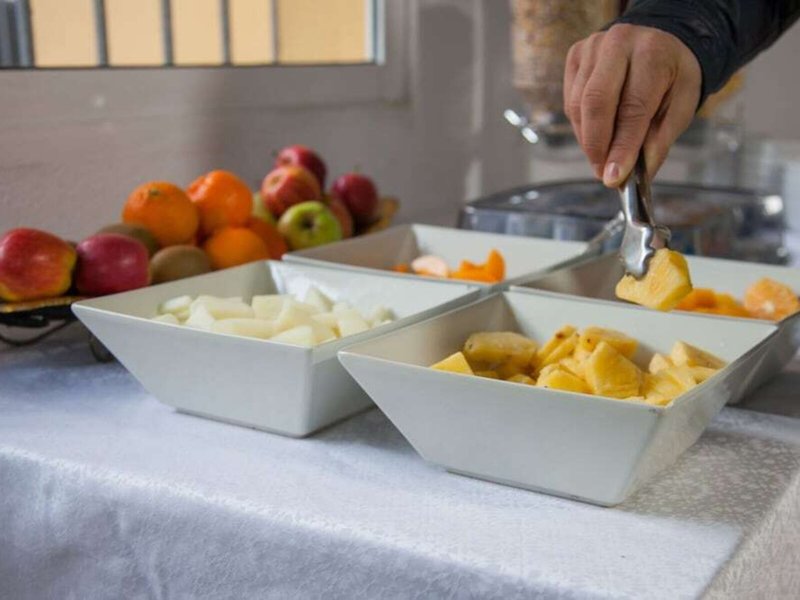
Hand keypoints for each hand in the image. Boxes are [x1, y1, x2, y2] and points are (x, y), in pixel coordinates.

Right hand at [563, 24, 701, 186]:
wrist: (659, 42)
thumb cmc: (672, 76)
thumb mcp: (681, 106)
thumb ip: (659, 140)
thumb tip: (634, 175)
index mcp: (652, 52)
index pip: (633, 107)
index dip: (622, 146)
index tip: (614, 177)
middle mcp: (618, 43)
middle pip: (595, 102)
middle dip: (597, 146)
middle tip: (603, 173)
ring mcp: (592, 48)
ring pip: (578, 106)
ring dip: (588, 140)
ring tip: (603, 157)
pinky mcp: (575, 56)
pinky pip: (570, 102)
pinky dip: (581, 127)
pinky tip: (596, 134)